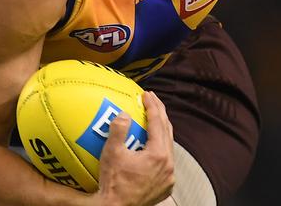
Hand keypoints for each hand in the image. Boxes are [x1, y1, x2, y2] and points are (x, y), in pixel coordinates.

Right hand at [92, 91, 174, 205]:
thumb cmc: (113, 183)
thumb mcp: (112, 153)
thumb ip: (118, 130)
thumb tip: (124, 114)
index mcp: (158, 155)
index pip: (158, 122)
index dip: (152, 105)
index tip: (146, 94)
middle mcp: (168, 165)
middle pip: (167, 131)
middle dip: (159, 113)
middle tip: (151, 100)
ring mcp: (168, 177)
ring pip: (168, 146)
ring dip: (161, 130)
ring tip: (152, 118)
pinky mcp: (165, 186)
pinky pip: (166, 160)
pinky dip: (159, 147)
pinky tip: (150, 143)